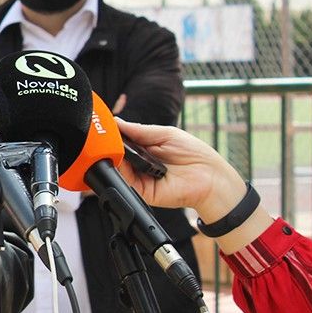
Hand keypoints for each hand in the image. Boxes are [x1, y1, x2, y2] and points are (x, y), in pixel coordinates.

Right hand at [115, 118, 273, 252]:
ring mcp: (139, 177)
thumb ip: (140, 130)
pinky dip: (119, 169)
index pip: (121, 139)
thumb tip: (117, 122)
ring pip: (116, 166)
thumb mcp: (165, 134)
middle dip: (107, 144)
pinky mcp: (142, 190)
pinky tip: (119, 159)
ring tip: (108, 145)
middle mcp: (139, 163)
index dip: (111, 133)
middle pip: (116, 153)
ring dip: (111, 155)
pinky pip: (125, 180)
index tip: (101, 125)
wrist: (211, 177)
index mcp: (144, 147)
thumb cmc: (194, 154)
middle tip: (100, 135)